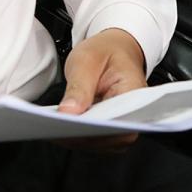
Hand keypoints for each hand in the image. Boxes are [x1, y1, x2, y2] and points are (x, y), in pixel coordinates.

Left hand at [57, 28, 147, 149]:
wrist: (112, 49)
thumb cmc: (104, 52)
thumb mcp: (87, 60)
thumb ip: (79, 87)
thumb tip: (68, 113)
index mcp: (134, 92)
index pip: (122, 123)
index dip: (99, 130)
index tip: (74, 127)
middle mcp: (134, 112)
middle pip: (113, 137)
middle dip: (85, 137)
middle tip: (58, 130)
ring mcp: (122, 122)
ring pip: (103, 142)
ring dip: (80, 138)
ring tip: (56, 129)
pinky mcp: (110, 127)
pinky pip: (96, 138)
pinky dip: (79, 135)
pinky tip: (63, 127)